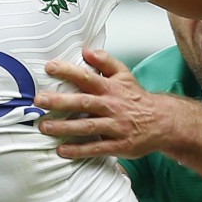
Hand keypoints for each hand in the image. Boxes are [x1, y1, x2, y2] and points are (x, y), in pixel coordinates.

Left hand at [34, 47, 178, 158]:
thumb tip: (86, 50)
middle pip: (83, 102)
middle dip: (60, 101)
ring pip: (87, 127)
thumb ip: (105, 61)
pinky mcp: (118, 145)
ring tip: (44, 127)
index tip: (49, 67)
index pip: (87, 77)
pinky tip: (61, 150)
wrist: (162, 122)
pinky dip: (78, 150)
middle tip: (39, 100)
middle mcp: (111, 106)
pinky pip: (96, 148)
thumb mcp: (124, 74)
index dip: (68, 71)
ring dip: (64, 128)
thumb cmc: (136, 98)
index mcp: (110, 88)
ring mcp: (115, 127)